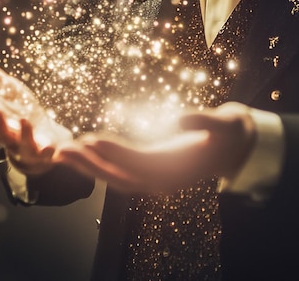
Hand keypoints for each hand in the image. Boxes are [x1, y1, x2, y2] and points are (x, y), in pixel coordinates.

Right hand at [0, 41, 71, 174]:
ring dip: (14, 131)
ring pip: (14, 140)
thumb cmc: (15, 110)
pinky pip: (42, 152)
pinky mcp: (40, 150)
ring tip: (15, 118)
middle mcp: (0, 130)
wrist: (41, 140)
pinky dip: (44, 151)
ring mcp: (19, 142)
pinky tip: (49, 148)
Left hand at [56, 102, 255, 192]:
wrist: (237, 148)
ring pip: (117, 177)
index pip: (140, 162)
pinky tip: (88, 150)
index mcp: (178, 168)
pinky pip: (123, 173)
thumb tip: (179, 118)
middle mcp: (164, 180)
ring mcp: (158, 180)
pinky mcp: (154, 174)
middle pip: (121, 176)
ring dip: (90, 166)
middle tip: (61, 150)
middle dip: (90, 164)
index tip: (90, 140)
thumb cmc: (229, 132)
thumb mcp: (224, 122)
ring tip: (64, 151)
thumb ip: (204, 120)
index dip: (114, 152)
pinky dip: (103, 163)